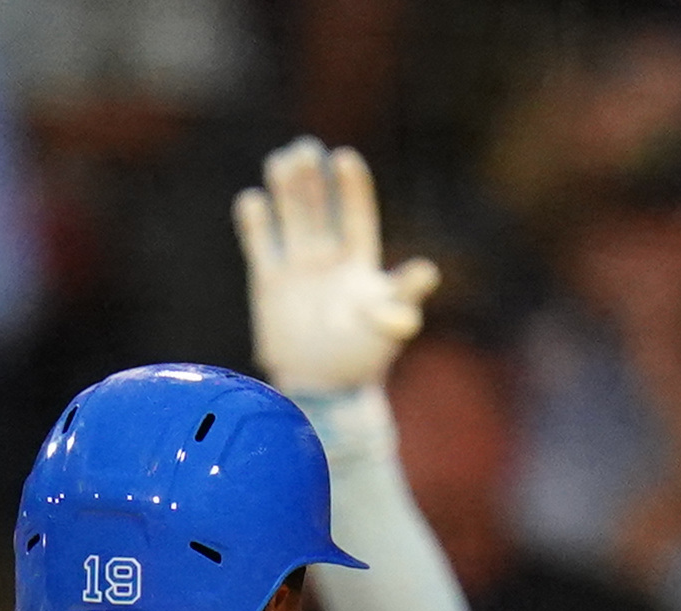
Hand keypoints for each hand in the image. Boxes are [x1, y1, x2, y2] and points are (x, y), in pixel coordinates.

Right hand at [235, 140, 435, 400]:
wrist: (324, 390)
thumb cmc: (363, 359)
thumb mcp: (390, 326)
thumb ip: (403, 297)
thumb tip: (427, 271)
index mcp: (360, 261)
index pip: (355, 214)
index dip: (351, 187)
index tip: (344, 158)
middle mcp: (329, 256)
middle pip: (319, 207)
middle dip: (312, 178)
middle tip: (304, 149)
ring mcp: (298, 267)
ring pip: (290, 217)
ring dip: (285, 189)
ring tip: (281, 160)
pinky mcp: (269, 283)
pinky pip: (260, 245)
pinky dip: (255, 223)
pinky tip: (252, 200)